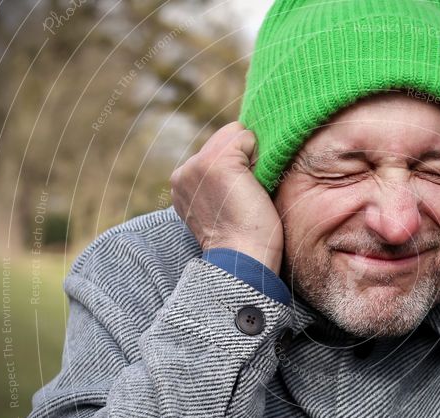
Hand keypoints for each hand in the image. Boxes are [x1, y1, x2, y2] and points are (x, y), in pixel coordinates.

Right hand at [170, 122, 282, 273]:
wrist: (243, 260)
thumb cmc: (245, 241)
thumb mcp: (222, 206)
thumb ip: (222, 182)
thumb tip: (247, 156)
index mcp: (181, 185)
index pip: (213, 151)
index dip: (236, 165)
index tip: (240, 195)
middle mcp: (184, 172)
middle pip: (224, 139)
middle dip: (242, 158)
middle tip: (246, 194)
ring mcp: (197, 165)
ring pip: (234, 135)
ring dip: (250, 157)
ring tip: (249, 190)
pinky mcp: (217, 162)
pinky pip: (245, 136)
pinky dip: (257, 155)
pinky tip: (254, 184)